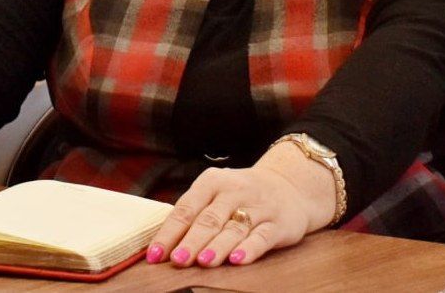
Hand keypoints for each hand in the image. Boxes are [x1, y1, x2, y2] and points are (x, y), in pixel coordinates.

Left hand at [147, 144, 337, 267]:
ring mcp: (258, 206)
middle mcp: (234, 190)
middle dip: (192, 241)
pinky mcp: (278, 223)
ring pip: (234, 228)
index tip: (155, 255)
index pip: (187, 208)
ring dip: (218, 245)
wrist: (289, 186)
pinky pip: (262, 236)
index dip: (170, 232)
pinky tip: (238, 260)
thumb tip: (163, 245)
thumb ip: (194, 215)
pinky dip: (249, 248)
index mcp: (213, 181)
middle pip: (209, 218)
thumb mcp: (216, 194)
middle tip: (177, 261)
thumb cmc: (240, 196)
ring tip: (204, 261)